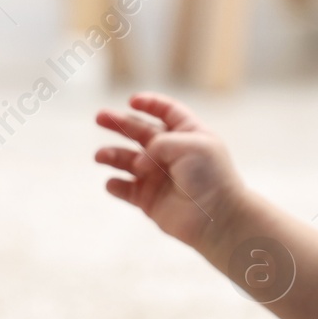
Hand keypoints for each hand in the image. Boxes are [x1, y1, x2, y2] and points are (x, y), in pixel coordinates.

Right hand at [95, 92, 247, 253]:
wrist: (217, 218)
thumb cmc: (210, 177)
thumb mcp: (191, 144)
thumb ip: (160, 142)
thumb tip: (140, 160)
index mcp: (187, 135)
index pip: (167, 112)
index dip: (150, 104)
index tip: (132, 100)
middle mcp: (171, 153)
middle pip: (140, 132)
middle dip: (119, 123)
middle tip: (99, 117)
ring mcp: (158, 176)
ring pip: (127, 160)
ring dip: (112, 155)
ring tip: (100, 156)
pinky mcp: (148, 199)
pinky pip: (125, 189)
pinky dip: (115, 185)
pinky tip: (113, 183)